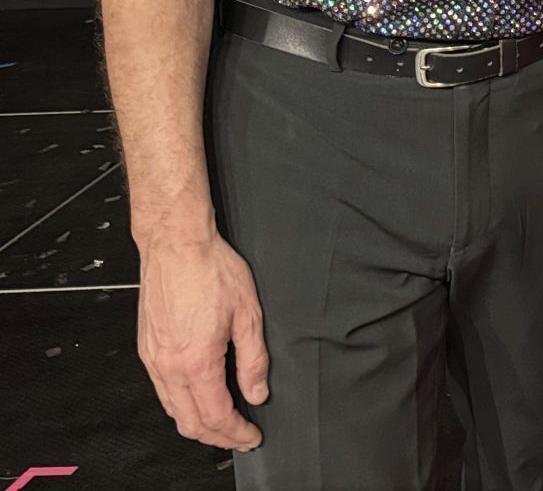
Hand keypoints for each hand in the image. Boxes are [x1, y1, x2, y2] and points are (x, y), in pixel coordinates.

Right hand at [136, 231, 268, 450]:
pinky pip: (162, 391)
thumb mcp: (248, 314)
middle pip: (190, 422)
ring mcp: (153, 360)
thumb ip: (253, 359)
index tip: (252, 437)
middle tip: (240, 436)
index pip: (217, 416)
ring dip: (198, 424)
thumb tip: (257, 392)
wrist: (176, 245)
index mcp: (196, 362)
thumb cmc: (211, 270)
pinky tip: (198, 398)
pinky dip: (181, 405)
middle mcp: (169, 367)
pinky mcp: (146, 349)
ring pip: (172, 410)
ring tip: (222, 423)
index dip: (236, 433)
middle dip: (217, 437)